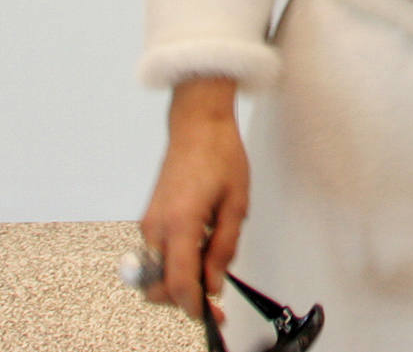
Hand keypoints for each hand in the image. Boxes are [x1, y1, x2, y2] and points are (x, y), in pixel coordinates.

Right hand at [139, 78, 248, 322]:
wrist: (198, 124)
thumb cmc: (220, 154)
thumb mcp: (236, 203)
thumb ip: (224, 247)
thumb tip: (215, 283)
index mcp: (180, 223)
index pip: (178, 283)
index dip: (194, 306)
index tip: (210, 315)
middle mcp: (157, 227)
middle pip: (158, 286)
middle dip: (183, 297)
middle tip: (215, 294)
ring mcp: (149, 223)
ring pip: (156, 272)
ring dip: (179, 279)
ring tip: (212, 262)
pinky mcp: (150, 218)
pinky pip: (158, 254)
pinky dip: (175, 261)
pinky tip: (201, 246)